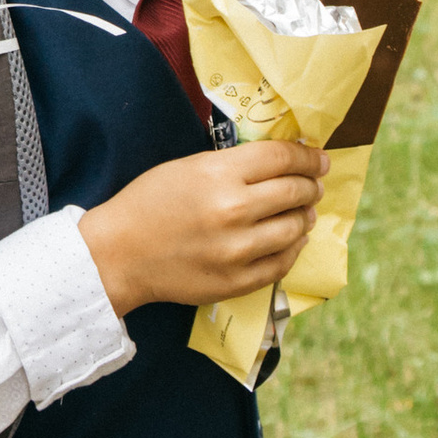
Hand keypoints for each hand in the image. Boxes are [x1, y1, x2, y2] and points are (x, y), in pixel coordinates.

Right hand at [77, 142, 325, 320]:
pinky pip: (282, 263)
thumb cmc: (149, 202)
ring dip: (304, 216)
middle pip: (294, 191)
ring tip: (303, 211)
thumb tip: (281, 164)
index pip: (281, 158)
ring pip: (294, 228)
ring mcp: (238, 250)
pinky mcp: (237, 281)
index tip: (318, 158)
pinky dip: (293, 248)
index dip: (307, 156)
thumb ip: (234, 164)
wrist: (118, 253)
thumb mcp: (188, 166)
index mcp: (219, 173)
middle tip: (313, 184)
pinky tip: (292, 239)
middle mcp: (234, 210)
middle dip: (310, 185)